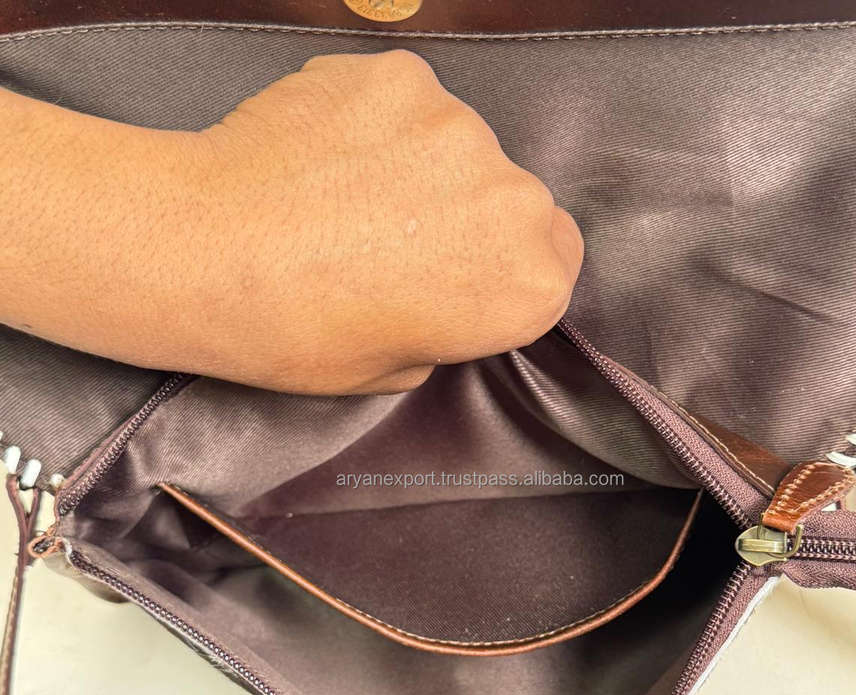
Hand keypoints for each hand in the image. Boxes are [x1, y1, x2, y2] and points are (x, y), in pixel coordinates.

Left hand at [0, 50, 582, 393]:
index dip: (508, 268)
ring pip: (462, 146)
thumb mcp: (395, 370)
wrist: (210, 256)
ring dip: (425, 167)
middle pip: (518, 201)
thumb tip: (441, 290)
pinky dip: (378, 123)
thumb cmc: (300, 335)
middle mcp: (515, 201)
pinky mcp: (404, 76)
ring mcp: (460, 128)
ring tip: (351, 196)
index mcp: (526, 285)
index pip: (557, 262)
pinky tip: (328, 153)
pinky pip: (408, 102)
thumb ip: (449, 326)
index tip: (464, 276)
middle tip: (402, 241)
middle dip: (473, 218)